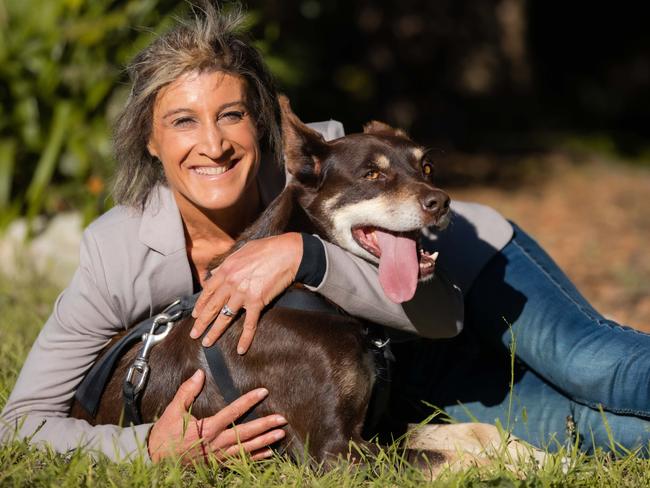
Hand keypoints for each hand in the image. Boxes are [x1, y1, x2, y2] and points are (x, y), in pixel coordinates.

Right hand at [147, 369, 286, 462]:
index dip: (249, 400)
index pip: (233, 411)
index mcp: (207, 428)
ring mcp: (218, 456)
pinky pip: (240, 461)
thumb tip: (199, 373)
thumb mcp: (173, 411)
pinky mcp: (217, 464)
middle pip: (245, 433)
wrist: (155, 461)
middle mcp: (216, 443)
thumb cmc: (164, 435)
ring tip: (280, 434)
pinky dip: (255, 457)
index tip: (263, 392)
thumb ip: (187, 392)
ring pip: (246, 449)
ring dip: (265, 441)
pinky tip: (268, 453)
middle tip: (282, 419)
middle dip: (265, 425)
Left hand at [190, 232, 302, 352]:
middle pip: (212, 306)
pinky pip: (249, 324)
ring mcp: (243, 293)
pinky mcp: (257, 302)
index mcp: (226, 270)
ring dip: (215, 332)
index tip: (195, 315)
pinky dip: (245, 338)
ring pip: (225, 317)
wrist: (287, 253)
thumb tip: (215, 272)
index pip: (208, 291)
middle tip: (194, 334)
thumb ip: (227, 263)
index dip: (200, 305)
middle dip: (201, 322)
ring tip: (208, 343)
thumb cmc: (267, 249)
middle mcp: (231, 283)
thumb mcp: (242, 251)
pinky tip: (241, 349)